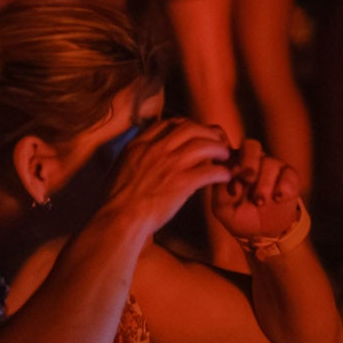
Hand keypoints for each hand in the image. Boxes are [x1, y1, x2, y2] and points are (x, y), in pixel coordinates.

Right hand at [102, 113, 233, 245]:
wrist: (120, 218)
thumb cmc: (116, 201)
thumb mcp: (119, 168)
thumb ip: (133, 157)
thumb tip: (138, 156)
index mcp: (140, 145)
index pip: (168, 123)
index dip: (187, 125)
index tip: (195, 132)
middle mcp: (156, 149)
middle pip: (190, 128)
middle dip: (207, 132)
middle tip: (217, 140)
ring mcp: (170, 164)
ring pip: (204, 144)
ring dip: (219, 148)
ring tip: (226, 156)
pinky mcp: (182, 182)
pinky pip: (210, 170)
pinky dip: (222, 172)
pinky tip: (226, 176)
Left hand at [212, 138, 304, 247]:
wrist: (263, 233)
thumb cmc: (239, 216)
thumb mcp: (222, 209)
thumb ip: (219, 191)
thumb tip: (227, 176)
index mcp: (231, 164)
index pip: (226, 145)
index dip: (227, 152)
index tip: (229, 170)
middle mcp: (251, 160)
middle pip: (250, 145)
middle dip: (248, 162)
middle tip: (247, 180)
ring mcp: (272, 166)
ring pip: (270, 162)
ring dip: (264, 184)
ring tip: (260, 202)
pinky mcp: (289, 176)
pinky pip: (289, 174)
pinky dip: (283, 186)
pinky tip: (278, 199)